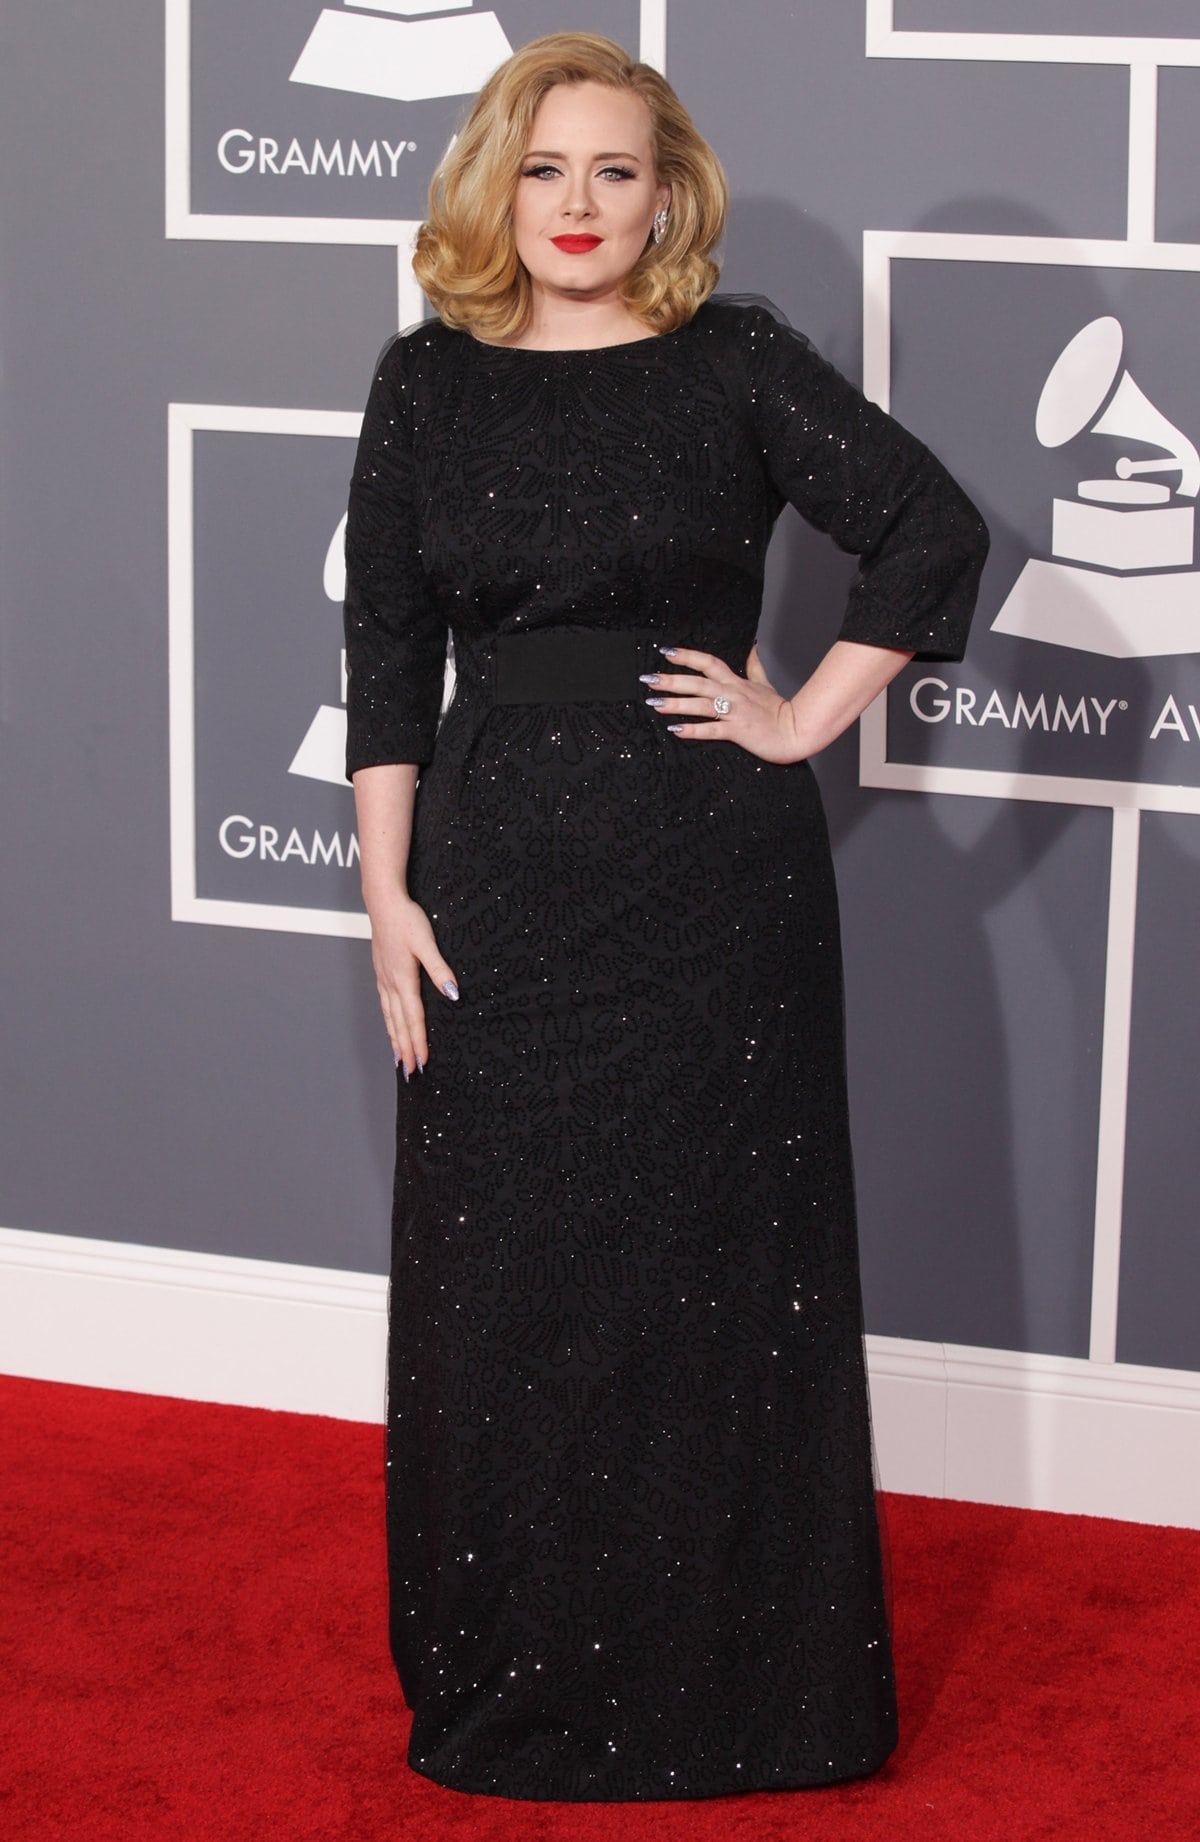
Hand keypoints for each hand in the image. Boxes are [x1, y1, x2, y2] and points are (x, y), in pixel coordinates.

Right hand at [367, 889, 458, 1078]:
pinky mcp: (381, 972)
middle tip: (409, 1072)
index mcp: (403, 979)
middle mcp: (390, 983)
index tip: (422, 1062)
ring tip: (398, 1058)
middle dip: (405, 1049)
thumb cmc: (406, 919)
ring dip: (395, 1039)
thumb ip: (440, 969)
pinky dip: (388, 1021)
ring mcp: (383, 978)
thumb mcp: (426, 942)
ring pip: (389, 1017)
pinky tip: (390, 1026)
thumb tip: (453, 994)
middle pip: (398, 1023)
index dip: (418, 1042)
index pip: (413, 1018)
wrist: (383, 901)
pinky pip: (384, 1005)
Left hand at [641, 643, 804, 763]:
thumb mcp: (765, 684)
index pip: (709, 662)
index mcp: (737, 682)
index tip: (666, 651)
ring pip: (701, 704)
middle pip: (698, 682)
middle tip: (648, 678)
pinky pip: (712, 730)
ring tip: (654, 703)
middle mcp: (733, 694)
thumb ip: (755, 666)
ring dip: (676, 703)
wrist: (798, 730)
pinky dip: (693, 730)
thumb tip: (753, 647)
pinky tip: (675, 731)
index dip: (688, 656)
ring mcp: (735, 713)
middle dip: (671, 679)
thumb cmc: (780, 711)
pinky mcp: (738, 732)